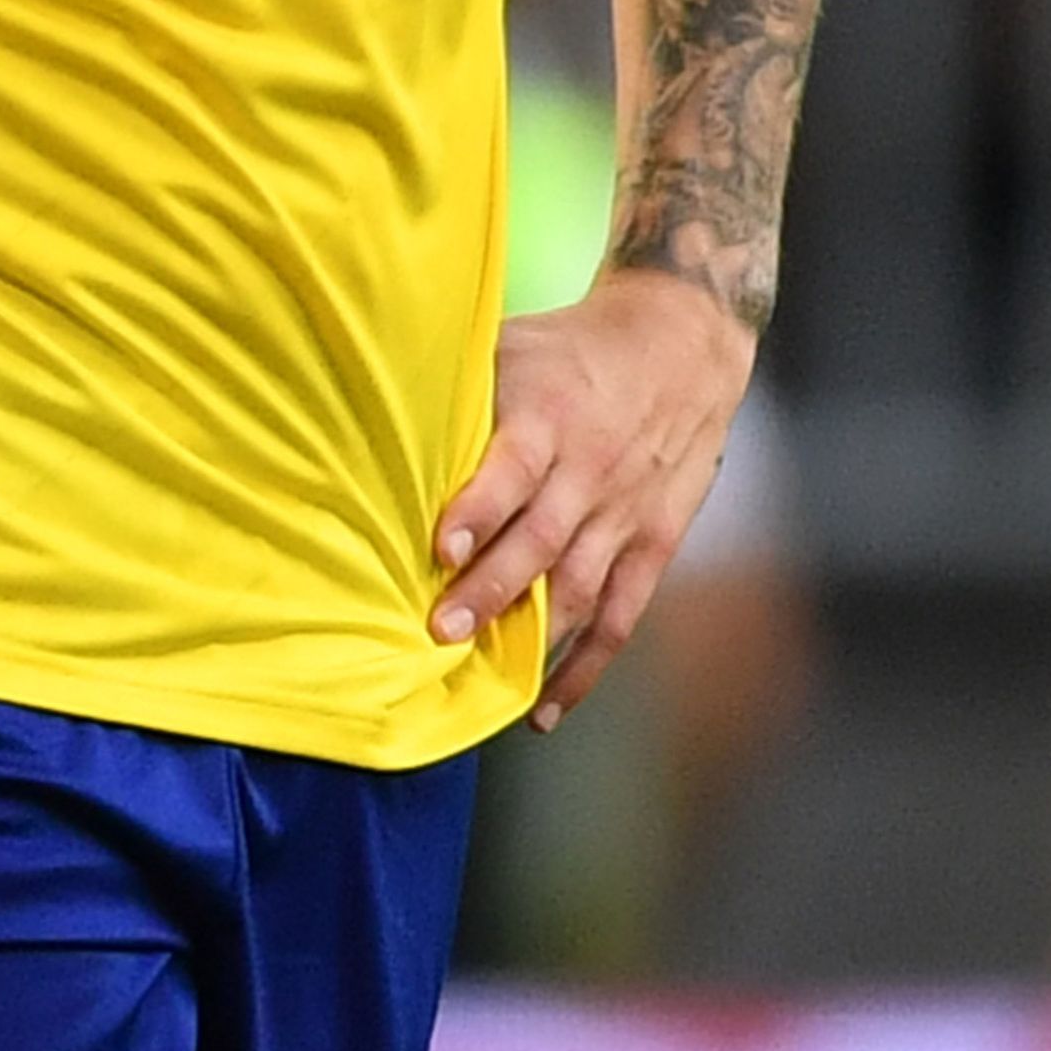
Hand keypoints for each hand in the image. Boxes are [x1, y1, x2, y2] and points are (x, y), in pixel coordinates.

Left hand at [429, 267, 756, 721]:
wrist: (681, 344)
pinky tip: (545, 707)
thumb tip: (369, 409)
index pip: (516, 469)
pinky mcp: (653, 544)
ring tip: (484, 680)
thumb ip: (461, 388)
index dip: (480, 510)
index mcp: (552, 419)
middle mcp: (591, 472)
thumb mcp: (516, 346)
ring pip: (580, 588)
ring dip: (534, 639)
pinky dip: (587, 667)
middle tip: (442, 631)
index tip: (443, 548)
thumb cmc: (574, 349)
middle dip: (492, 589)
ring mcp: (625, 515)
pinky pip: (621, 616)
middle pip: (542, 541)